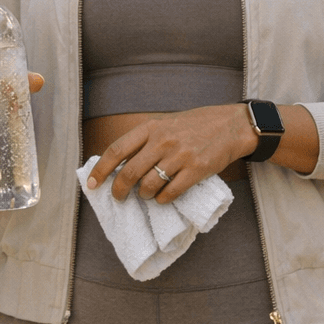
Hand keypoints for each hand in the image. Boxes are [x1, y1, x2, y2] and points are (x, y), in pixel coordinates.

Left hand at [87, 105, 255, 202]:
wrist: (231, 125)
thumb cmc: (196, 125)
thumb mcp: (166, 124)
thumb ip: (146, 140)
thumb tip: (120, 164)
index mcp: (152, 127)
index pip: (117, 150)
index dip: (101, 169)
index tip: (93, 183)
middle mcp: (163, 141)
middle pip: (129, 173)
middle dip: (119, 190)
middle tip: (119, 197)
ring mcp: (180, 156)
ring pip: (148, 186)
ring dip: (144, 195)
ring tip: (147, 194)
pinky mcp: (196, 170)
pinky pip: (170, 193)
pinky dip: (162, 200)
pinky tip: (164, 197)